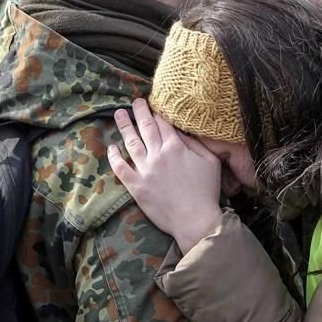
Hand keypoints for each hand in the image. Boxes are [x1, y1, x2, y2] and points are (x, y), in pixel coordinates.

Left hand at [108, 99, 223, 249]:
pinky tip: (111, 148)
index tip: (153, 104)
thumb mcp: (210, 161)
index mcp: (175, 147)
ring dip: (124, 126)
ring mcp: (144, 170)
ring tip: (119, 114)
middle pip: (145, 127)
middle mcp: (157, 155)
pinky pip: (120, 168)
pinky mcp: (136, 186)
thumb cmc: (206, 191)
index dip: (157, 112)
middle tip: (135, 102)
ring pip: (130, 143)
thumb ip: (195, 143)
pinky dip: (114, 156)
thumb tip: (182, 132)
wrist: (194, 219)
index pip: (163, 123)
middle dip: (139, 112)